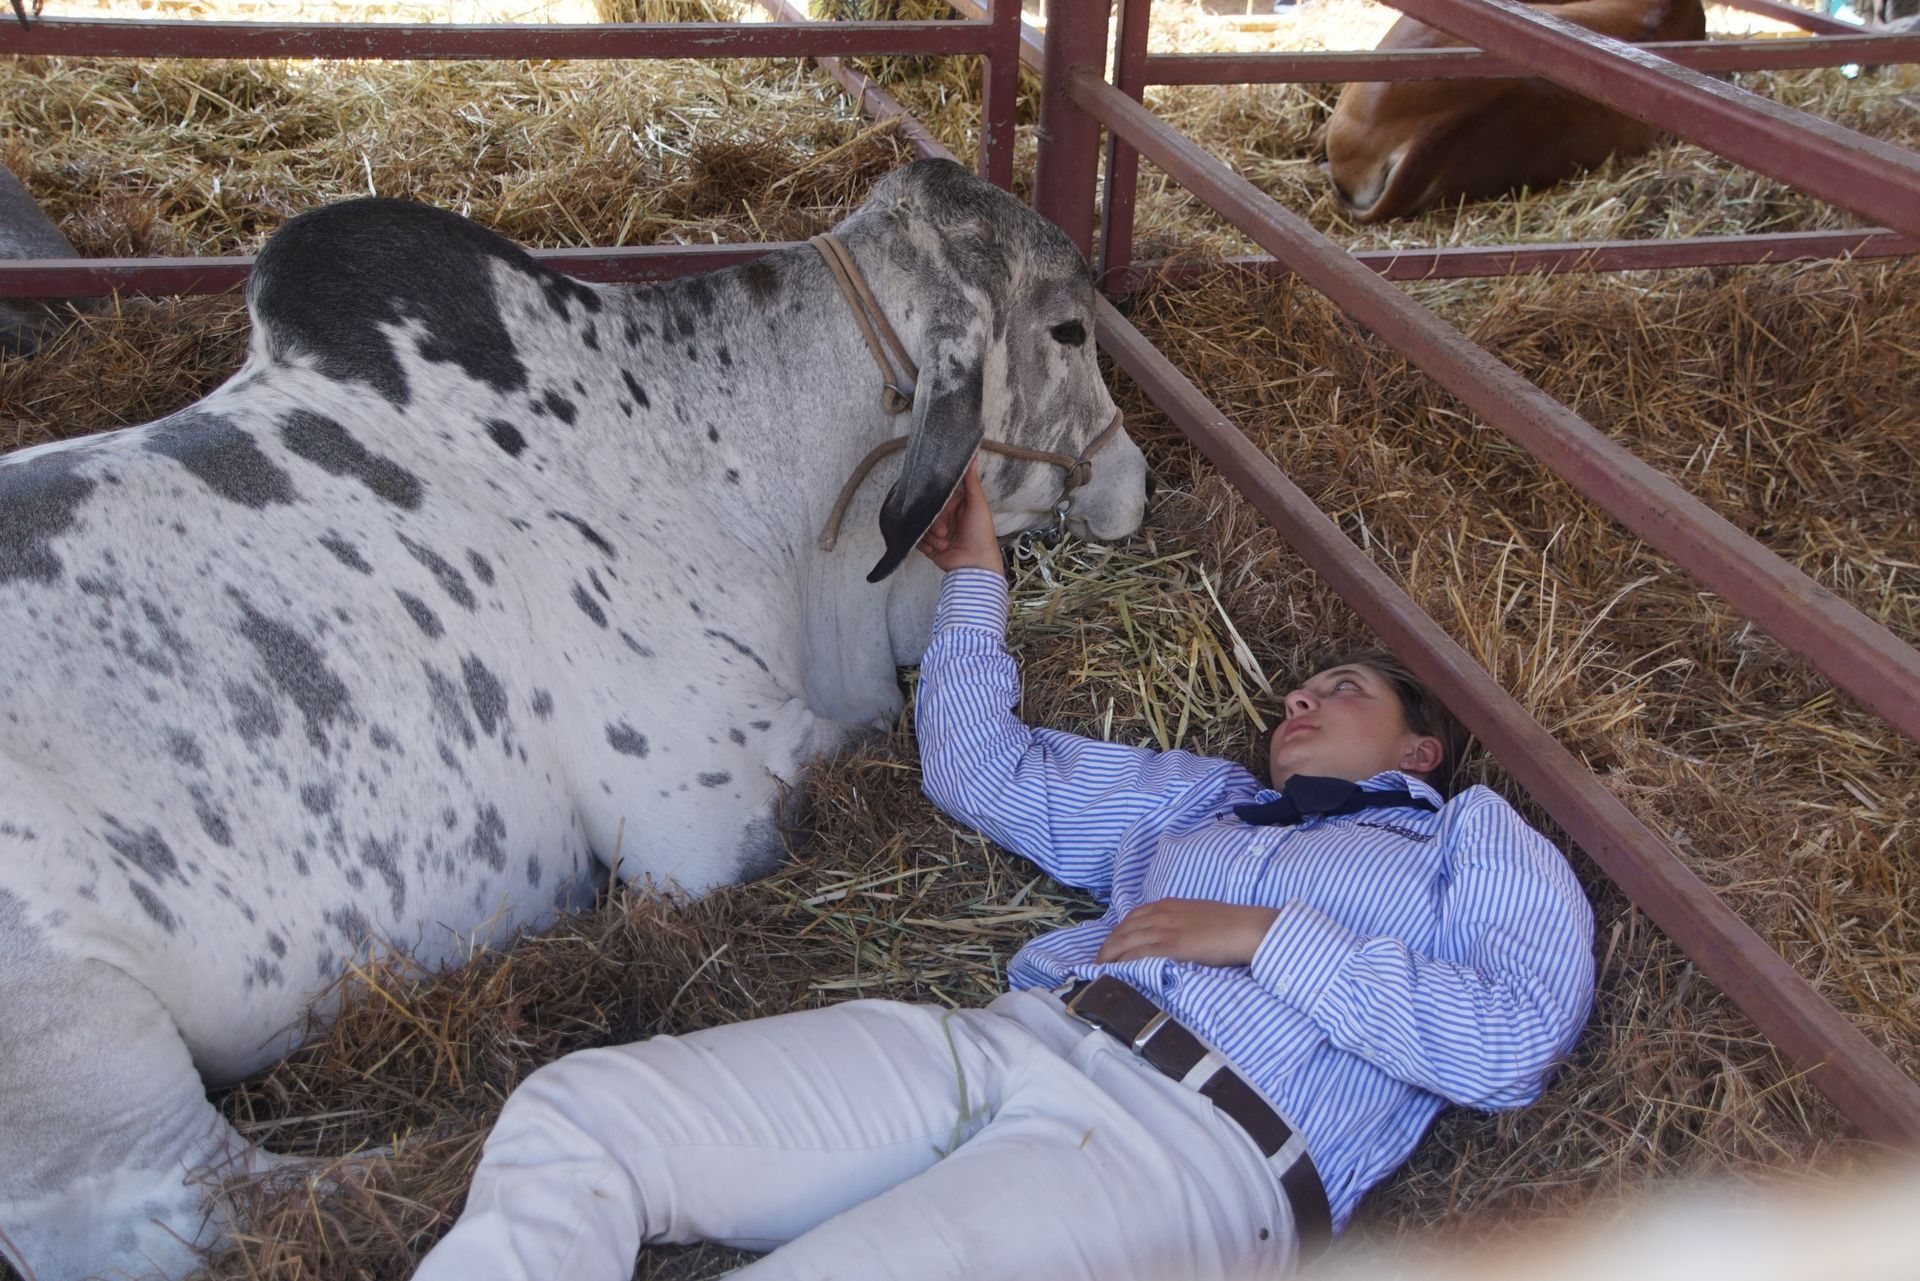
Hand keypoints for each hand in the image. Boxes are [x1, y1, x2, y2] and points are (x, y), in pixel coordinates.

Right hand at [917, 459, 1003, 573]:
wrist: (974, 564)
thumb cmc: (980, 533)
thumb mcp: (977, 504)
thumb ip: (971, 481)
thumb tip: (972, 457)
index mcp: (956, 505)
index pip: (938, 496)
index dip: (938, 504)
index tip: (940, 510)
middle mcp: (946, 517)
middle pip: (927, 512)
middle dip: (934, 524)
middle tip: (944, 533)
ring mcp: (936, 532)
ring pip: (921, 526)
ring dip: (930, 536)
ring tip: (944, 543)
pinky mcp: (929, 545)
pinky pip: (917, 539)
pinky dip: (925, 545)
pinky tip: (936, 549)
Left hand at [1094, 899, 1280, 967]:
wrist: (1247, 927)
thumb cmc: (1230, 924)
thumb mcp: (1197, 916)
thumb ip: (1179, 923)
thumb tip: (1170, 938)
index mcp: (1168, 905)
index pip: (1131, 918)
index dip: (1117, 933)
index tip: (1109, 947)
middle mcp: (1162, 914)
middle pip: (1123, 930)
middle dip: (1106, 947)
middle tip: (1097, 963)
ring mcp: (1166, 930)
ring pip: (1125, 941)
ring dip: (1109, 957)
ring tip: (1099, 971)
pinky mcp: (1172, 946)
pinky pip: (1139, 954)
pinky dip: (1123, 962)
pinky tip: (1115, 972)